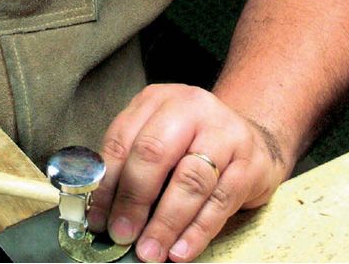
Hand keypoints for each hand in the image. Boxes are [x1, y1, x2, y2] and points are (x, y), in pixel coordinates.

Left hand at [89, 84, 286, 262]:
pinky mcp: (251, 163)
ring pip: (189, 180)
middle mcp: (190, 107)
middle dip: (133, 200)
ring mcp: (225, 132)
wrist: (249, 138)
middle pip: (154, 153)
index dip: (106, 182)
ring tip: (150, 250)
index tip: (98, 218)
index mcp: (157, 100)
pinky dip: (197, 231)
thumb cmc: (192, 142)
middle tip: (122, 234)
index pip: (122, 140)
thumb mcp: (158, 138)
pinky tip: (180, 250)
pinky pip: (220, 201)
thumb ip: (132, 165)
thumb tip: (104, 213)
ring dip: (165, 222)